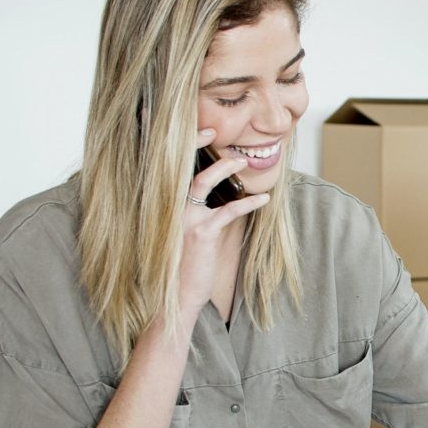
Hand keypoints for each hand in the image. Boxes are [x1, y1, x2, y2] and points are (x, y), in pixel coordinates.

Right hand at [179, 129, 268, 314]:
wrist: (176, 296)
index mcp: (163, 205)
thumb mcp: (182, 234)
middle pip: (180, 165)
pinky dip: (249, 203)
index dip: (179, 145)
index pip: (166, 167)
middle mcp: (168, 207)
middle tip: (215, 131)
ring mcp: (183, 218)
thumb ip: (192, 212)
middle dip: (196, 142)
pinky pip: (229, 210)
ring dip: (226, 168)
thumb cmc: (182, 264)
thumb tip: (216, 195)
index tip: (197, 130)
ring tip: (243, 162)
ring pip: (204, 181)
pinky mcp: (201, 233)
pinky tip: (264, 200)